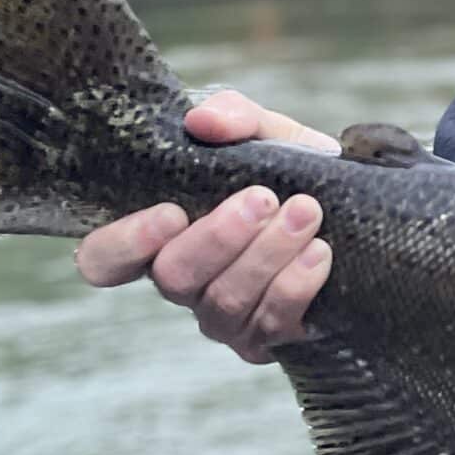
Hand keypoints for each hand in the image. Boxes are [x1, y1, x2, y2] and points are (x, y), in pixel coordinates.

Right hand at [73, 90, 341, 363]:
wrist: (350, 209)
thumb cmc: (284, 171)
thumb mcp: (263, 132)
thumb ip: (233, 116)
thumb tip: (203, 122)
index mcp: (159, 234)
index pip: (104, 259)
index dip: (124, 244)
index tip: (171, 211)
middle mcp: (182, 281)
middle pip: (173, 277)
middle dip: (218, 237)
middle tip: (263, 198)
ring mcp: (220, 315)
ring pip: (223, 302)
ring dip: (266, 255)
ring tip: (305, 212)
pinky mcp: (265, 337)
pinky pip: (269, 324)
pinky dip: (295, 285)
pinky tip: (318, 252)